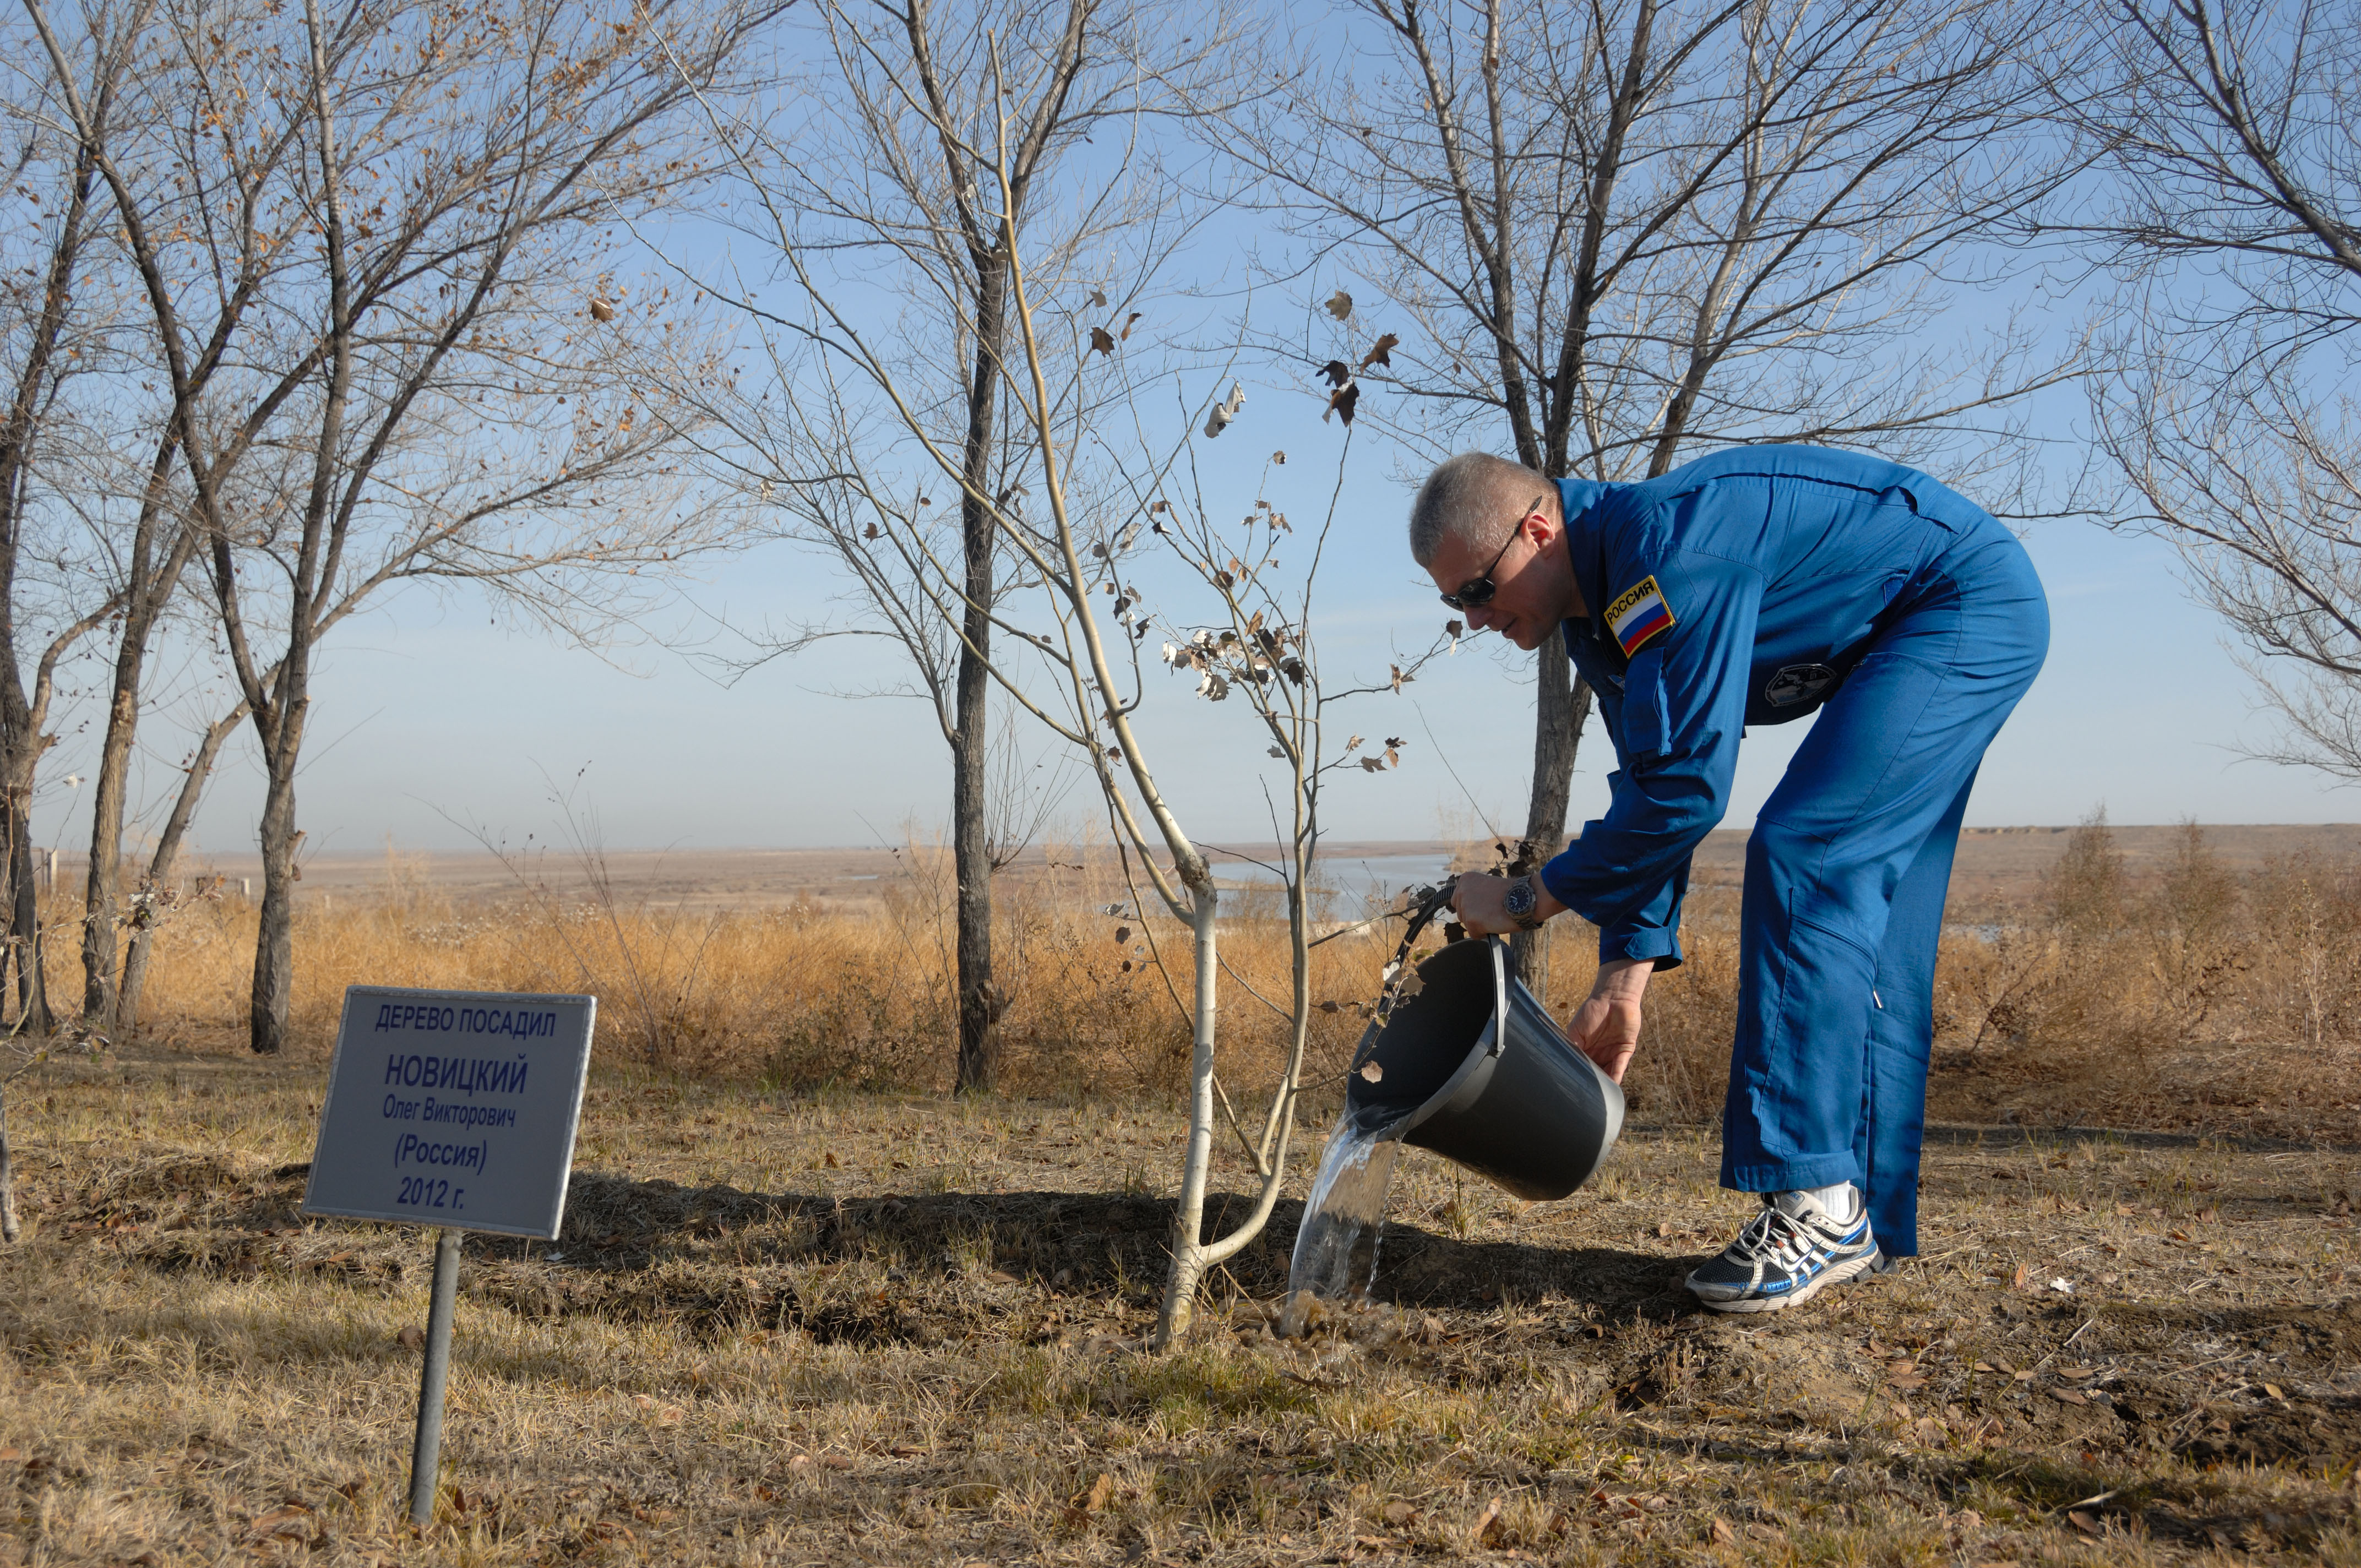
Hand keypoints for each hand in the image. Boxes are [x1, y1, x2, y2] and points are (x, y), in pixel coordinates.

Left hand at [1447, 871, 1564, 935]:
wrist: (1524, 897)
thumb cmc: (1511, 893)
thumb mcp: (1487, 886)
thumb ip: (1475, 894)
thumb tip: (1470, 909)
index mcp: (1466, 880)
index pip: (1458, 900)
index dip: (1473, 906)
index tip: (1486, 905)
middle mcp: (1461, 891)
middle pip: (1461, 913)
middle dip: (1475, 916)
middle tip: (1492, 911)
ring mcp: (1466, 906)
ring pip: (1467, 924)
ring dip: (1480, 925)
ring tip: (1495, 916)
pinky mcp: (1471, 920)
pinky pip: (1474, 935)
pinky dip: (1484, 934)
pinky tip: (1495, 923)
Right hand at [1566, 958, 1652, 1083]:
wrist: (1613, 996)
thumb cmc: (1592, 1010)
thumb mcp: (1575, 1030)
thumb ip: (1572, 1047)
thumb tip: (1565, 1065)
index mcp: (1587, 1050)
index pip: (1583, 1068)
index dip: (1580, 1077)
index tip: (1573, 1087)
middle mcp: (1600, 1054)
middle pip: (1596, 1074)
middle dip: (1593, 1084)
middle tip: (1585, 1095)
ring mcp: (1613, 1053)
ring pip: (1608, 1073)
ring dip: (1605, 1083)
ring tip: (1598, 1095)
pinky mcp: (1626, 1050)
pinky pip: (1621, 1065)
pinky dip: (1616, 1075)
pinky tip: (1612, 1084)